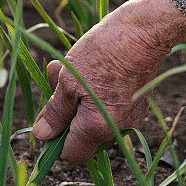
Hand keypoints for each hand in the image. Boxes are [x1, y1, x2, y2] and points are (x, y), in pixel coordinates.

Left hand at [32, 0, 185, 163]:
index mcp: (98, 128)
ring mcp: (131, 116)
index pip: (71, 153)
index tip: (49, 114)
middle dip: (65, 108)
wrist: (143, 31)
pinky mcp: (137, 102)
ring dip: (76, 95)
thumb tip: (42, 135)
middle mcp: (118, 129)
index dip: (56, 139)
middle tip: (56, 76)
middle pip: (82, 133)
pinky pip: (108, 105)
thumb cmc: (103, 53)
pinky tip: (91, 65)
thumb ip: (55, 112)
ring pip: (93, 116)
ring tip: (69, 65)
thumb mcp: (68, 80)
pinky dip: (95, 91)